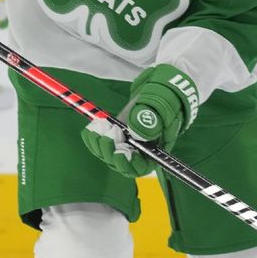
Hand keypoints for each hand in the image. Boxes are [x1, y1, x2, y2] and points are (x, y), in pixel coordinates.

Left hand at [81, 63, 198, 177]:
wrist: (156, 89)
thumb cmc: (165, 98)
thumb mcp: (162, 106)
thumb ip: (152, 119)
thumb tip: (135, 133)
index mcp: (157, 150)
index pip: (143, 167)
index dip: (129, 165)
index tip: (119, 154)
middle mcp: (141, 152)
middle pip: (122, 164)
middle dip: (110, 153)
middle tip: (106, 136)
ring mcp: (127, 145)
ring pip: (109, 155)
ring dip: (99, 146)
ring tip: (98, 129)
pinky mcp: (116, 136)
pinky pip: (102, 145)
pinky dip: (94, 139)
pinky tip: (91, 128)